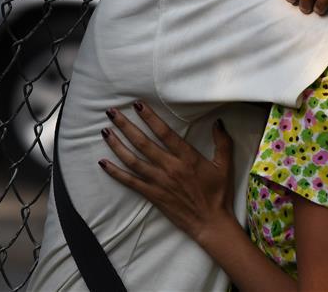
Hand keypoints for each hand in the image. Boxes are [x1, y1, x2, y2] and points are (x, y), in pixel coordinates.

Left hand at [99, 102, 235, 242]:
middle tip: (112, 112)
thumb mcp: (224, 165)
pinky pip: (130, 182)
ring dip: (117, 145)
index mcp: (187, 157)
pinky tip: (103, 163)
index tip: (137, 105)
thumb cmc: (218, 193)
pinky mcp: (152, 195)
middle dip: (126, 126)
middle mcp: (170, 167)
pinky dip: (115, 172)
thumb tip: (218, 121)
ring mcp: (159, 182)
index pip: (165, 133)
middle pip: (143, 143)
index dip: (150, 118)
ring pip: (133, 160)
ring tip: (105, 131)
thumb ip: (222, 142)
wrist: (210, 222)